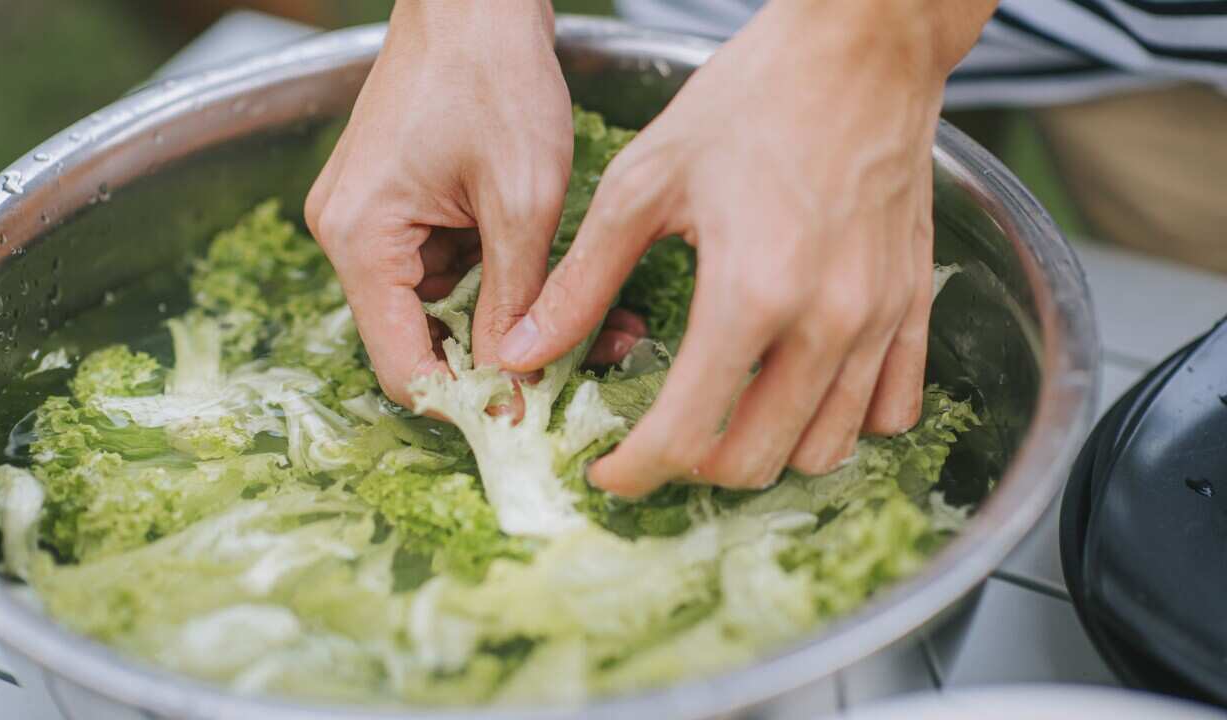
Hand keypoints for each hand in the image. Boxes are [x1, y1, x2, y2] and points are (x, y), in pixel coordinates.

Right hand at [306, 0, 571, 407]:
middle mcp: (350, 237)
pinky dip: (498, 282)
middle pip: (420, 341)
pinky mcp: (398, 205)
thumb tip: (512, 384)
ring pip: (441, 308)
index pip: (403, 366)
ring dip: (509, 322)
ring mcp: (371, 220)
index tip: (529, 419)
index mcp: (363, 240)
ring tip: (596, 324)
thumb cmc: (495, 77)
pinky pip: (446, 269)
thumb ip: (514, 300)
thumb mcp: (522, 201)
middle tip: (583, 368)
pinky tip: (554, 280)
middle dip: (500, 362)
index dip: (466, 403)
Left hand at [500, 0, 993, 495]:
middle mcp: (826, 321)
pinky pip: (891, 407)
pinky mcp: (913, 304)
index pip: (687, 433)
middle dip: (694, 468)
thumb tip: (523, 350)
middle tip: (659, 441)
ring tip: (724, 418)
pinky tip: (802, 391)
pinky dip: (843, 422)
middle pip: (757, 460)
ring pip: (825, 448)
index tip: (608, 472)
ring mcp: (879, 318)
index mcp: (750, 293)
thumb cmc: (752, 99)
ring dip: (766, 453)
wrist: (862, 48)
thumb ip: (583, 280)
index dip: (635, 471)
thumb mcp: (644, 183)